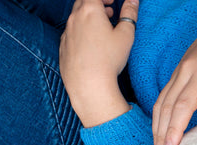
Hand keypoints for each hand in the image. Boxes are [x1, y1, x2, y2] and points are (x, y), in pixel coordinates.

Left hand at [60, 0, 137, 127]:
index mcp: (90, 11)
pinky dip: (81, 30)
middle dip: (96, 3)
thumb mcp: (126, 36)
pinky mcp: (63, 46)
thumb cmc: (108, 59)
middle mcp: (75, 18)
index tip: (113, 1)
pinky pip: (71, 31)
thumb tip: (133, 1)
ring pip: (76, 16)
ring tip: (102, 26)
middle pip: (83, 2)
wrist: (88, 84)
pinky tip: (91, 42)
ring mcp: (66, 32)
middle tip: (109, 11)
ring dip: (89, 16)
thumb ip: (129, 15)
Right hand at [152, 9, 196, 144]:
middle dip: (161, 135)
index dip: (174, 129)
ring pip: (161, 102)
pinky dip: (160, 115)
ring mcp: (178, 72)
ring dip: (157, 127)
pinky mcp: (177, 73)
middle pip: (166, 107)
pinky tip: (161, 130)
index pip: (182, 106)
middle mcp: (185, 72)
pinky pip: (164, 96)